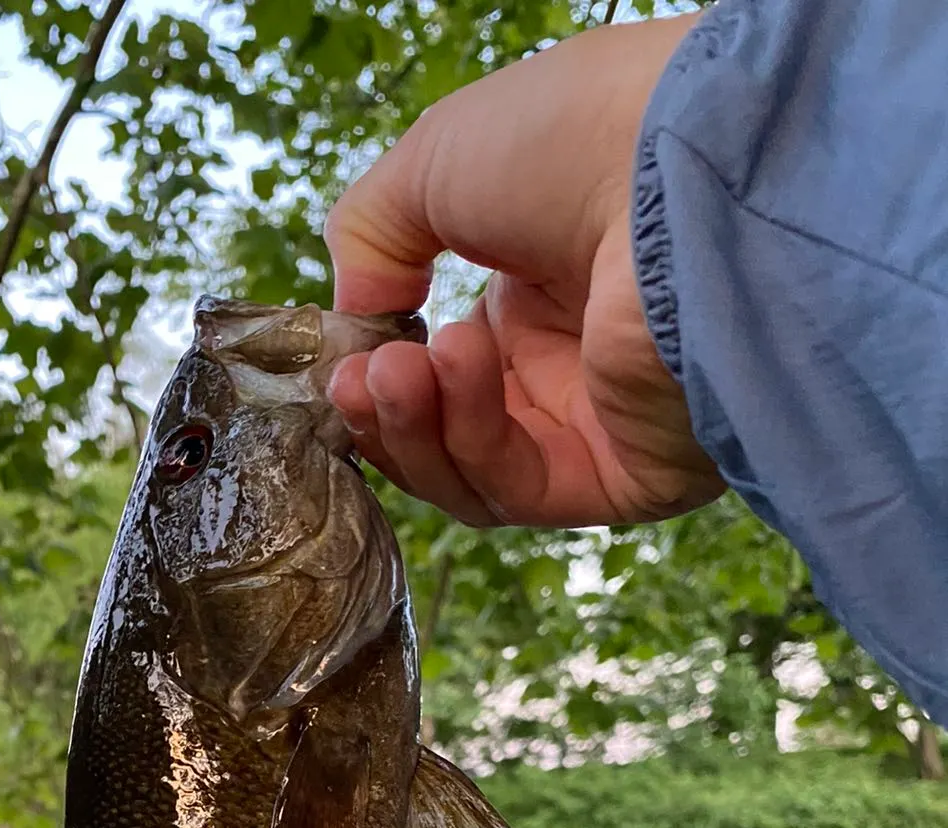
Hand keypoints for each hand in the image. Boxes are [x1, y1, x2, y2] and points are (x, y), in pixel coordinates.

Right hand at [324, 16, 724, 528]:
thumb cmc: (573, 139)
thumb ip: (370, 242)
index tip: (341, 359)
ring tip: (394, 372)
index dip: (379, 373)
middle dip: (386, 412)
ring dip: (414, 429)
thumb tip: (355, 321)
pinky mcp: (627, 476)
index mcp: (540, 292)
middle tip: (354, 380)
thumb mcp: (434, 165)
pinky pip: (519, 488)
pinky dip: (468, 437)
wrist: (685, 164)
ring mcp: (600, 424)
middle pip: (446, 435)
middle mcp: (573, 362)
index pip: (442, 369)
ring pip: (472, 474)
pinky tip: (456, 367)